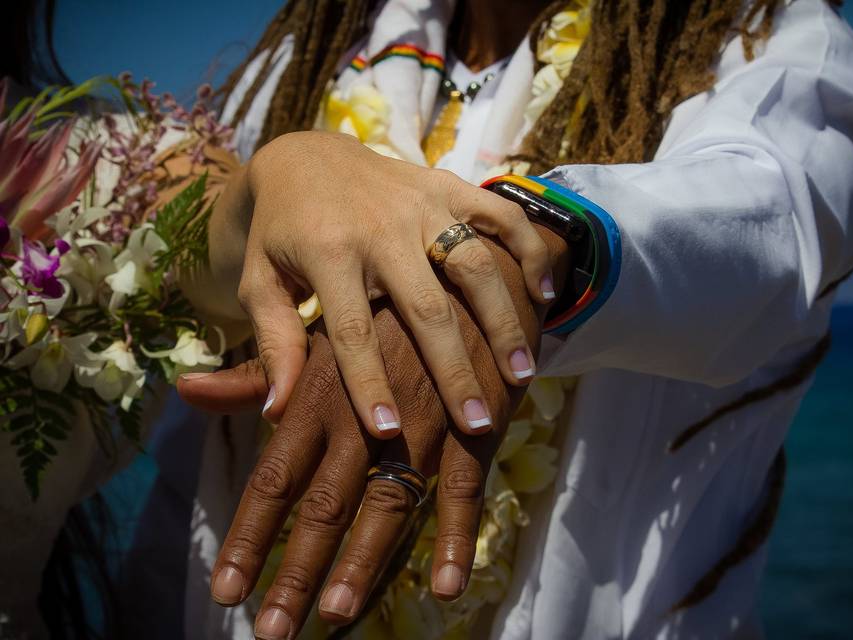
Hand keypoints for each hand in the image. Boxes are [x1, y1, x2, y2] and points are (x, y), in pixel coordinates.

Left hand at [178, 232, 566, 638]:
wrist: (464, 245)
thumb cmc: (374, 289)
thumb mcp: (308, 316)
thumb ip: (258, 367)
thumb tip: (186, 391)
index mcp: (317, 387)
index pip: (274, 477)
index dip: (250, 536)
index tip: (227, 592)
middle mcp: (364, 408)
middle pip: (324, 501)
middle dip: (298, 570)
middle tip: (274, 632)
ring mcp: (422, 416)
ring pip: (390, 501)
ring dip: (366, 562)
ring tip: (339, 616)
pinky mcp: (476, 417)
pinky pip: (467, 486)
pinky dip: (456, 535)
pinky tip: (445, 585)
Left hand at [210, 131, 553, 437]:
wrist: (303, 157)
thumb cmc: (282, 234)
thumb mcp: (260, 283)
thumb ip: (274, 342)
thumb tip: (276, 409)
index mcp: (328, 252)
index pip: (352, 330)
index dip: (369, 383)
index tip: (390, 431)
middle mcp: (381, 226)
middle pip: (426, 307)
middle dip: (453, 369)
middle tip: (477, 423)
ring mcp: (421, 202)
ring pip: (474, 263)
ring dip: (502, 320)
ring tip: (521, 373)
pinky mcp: (448, 185)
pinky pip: (499, 213)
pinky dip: (527, 248)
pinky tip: (544, 293)